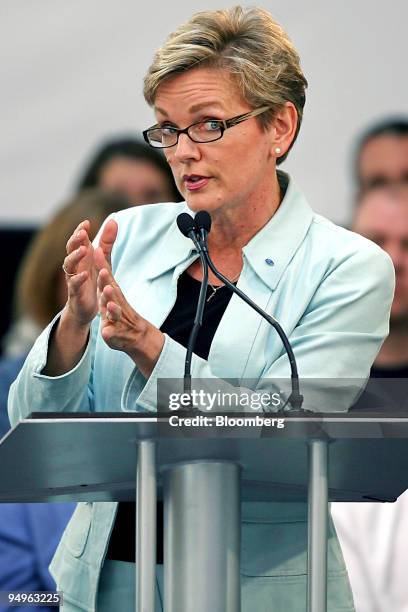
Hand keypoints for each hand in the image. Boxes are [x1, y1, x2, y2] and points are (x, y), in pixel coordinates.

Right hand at [62, 218, 116, 327]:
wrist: (86, 306)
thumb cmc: (92, 279)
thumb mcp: (102, 259)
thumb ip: (107, 242)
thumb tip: (113, 220)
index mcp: (81, 256)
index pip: (77, 240)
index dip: (80, 231)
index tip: (86, 223)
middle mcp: (75, 265)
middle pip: (70, 249)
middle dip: (75, 240)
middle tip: (83, 234)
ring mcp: (73, 278)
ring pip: (69, 265)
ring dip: (75, 257)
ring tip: (84, 250)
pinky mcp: (75, 293)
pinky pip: (74, 285)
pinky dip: (78, 279)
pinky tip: (84, 274)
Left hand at [95, 249, 164, 377]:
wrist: (135, 334)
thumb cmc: (117, 309)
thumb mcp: (109, 290)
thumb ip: (104, 271)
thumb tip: (96, 248)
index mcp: (112, 293)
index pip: (106, 277)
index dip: (101, 265)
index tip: (96, 251)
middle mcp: (116, 303)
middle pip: (113, 293)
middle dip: (108, 284)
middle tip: (104, 275)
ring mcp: (117, 318)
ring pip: (115, 313)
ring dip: (113, 308)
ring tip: (110, 304)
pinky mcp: (114, 333)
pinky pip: (112, 333)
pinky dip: (110, 332)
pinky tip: (106, 332)